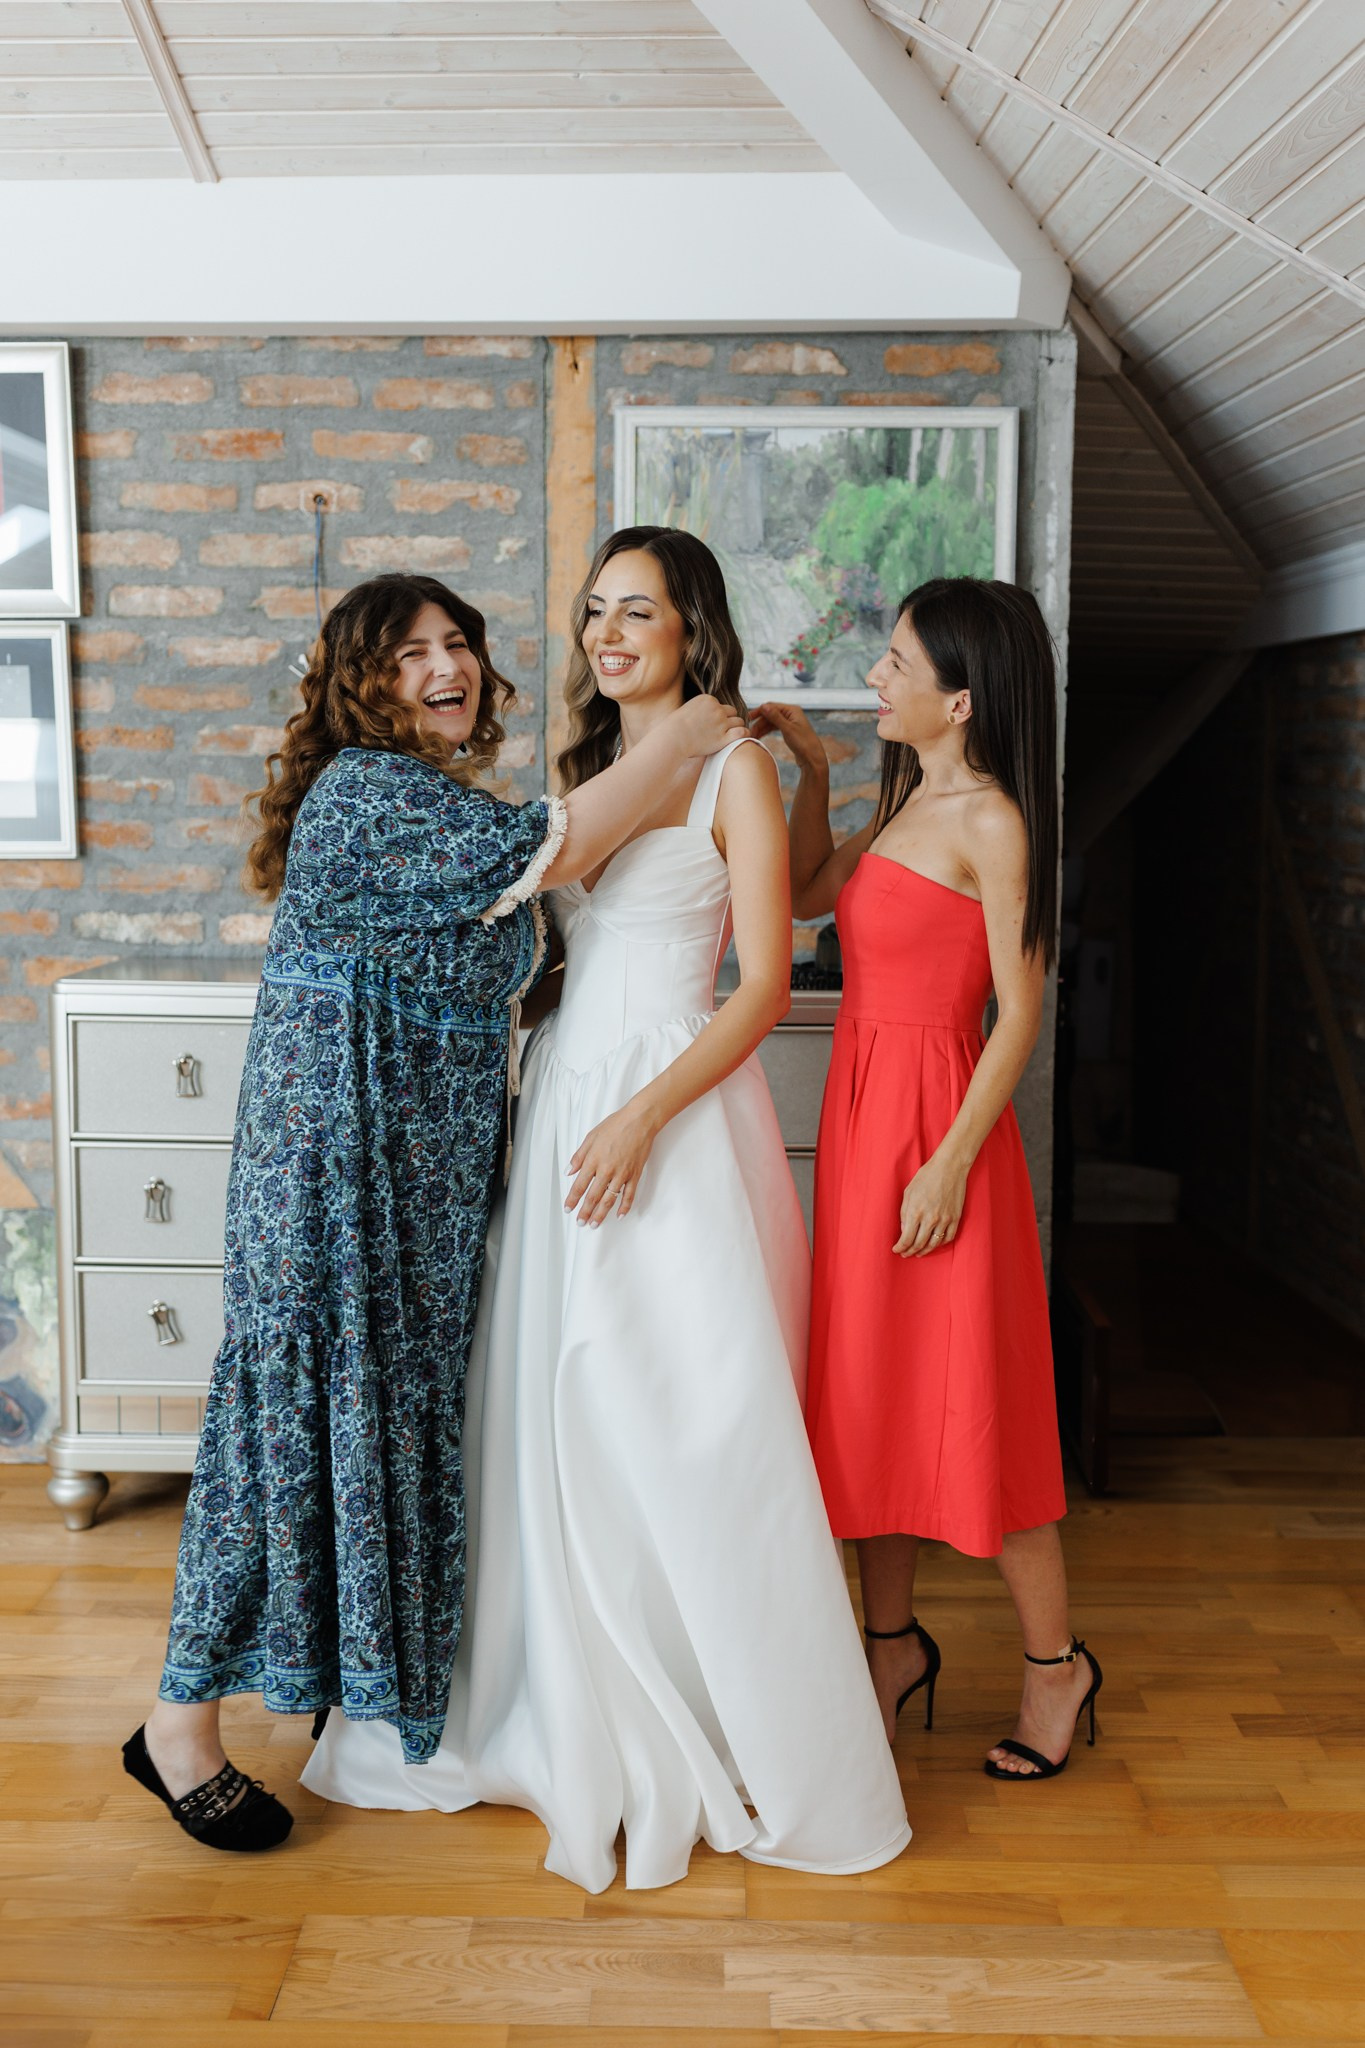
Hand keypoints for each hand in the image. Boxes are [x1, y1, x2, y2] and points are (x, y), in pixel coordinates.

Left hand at [565, 1100, 659, 1225]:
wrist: (639, 1121)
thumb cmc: (615, 1125)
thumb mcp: (590, 1137)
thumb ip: (578, 1156)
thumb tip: (568, 1171)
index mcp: (593, 1161)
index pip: (579, 1185)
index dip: (573, 1199)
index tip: (568, 1208)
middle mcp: (606, 1170)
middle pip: (593, 1197)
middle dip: (585, 1212)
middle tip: (580, 1222)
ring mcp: (622, 1174)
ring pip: (609, 1200)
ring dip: (601, 1214)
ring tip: (594, 1224)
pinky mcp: (634, 1174)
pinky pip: (629, 1195)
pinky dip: (624, 1207)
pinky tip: (619, 1215)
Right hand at [669, 693, 747, 761]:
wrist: (673, 738)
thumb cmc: (675, 728)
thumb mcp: (687, 710)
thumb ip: (699, 709)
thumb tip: (704, 715)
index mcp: (709, 700)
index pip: (721, 705)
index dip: (719, 715)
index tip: (713, 723)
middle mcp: (717, 709)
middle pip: (732, 712)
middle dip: (729, 719)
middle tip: (724, 729)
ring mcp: (722, 723)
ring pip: (739, 721)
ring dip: (736, 727)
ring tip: (731, 734)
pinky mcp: (724, 737)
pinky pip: (742, 732)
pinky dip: (744, 734)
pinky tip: (743, 737)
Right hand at [750, 701, 827, 778]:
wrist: (813, 759)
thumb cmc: (804, 743)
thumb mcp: (788, 729)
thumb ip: (775, 717)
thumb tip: (764, 706)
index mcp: (792, 710)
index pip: (771, 706)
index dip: (759, 712)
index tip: (748, 719)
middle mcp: (791, 714)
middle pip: (770, 714)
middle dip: (759, 722)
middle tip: (750, 732)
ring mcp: (790, 723)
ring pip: (771, 722)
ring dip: (761, 728)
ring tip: (753, 736)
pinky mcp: (789, 731)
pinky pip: (774, 728)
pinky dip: (766, 731)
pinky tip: (760, 736)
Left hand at [892, 1149, 967, 1256]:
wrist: (949, 1167)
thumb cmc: (926, 1177)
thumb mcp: (908, 1192)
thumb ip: (905, 1213)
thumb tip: (904, 1230)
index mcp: (916, 1211)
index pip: (906, 1238)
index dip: (900, 1247)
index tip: (896, 1250)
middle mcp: (930, 1218)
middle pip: (919, 1244)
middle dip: (910, 1251)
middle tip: (906, 1254)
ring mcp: (945, 1219)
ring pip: (934, 1244)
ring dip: (925, 1251)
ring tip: (918, 1252)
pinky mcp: (955, 1218)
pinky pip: (948, 1237)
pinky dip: (940, 1244)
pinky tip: (934, 1244)